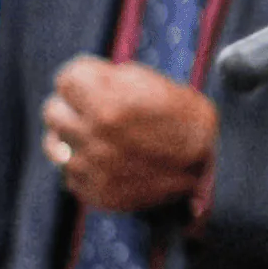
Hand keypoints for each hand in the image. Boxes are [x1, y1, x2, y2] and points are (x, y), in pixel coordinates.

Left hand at [43, 57, 217, 212]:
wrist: (214, 171)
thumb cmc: (189, 121)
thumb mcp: (157, 85)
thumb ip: (114, 79)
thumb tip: (84, 79)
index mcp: (109, 102)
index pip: (66, 78)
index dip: (82, 76)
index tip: (93, 81)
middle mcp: (94, 135)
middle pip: (52, 110)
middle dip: (73, 105)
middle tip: (95, 107)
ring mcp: (92, 167)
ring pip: (55, 144)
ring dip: (75, 137)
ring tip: (100, 136)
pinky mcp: (95, 192)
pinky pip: (70, 173)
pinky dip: (86, 166)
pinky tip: (112, 161)